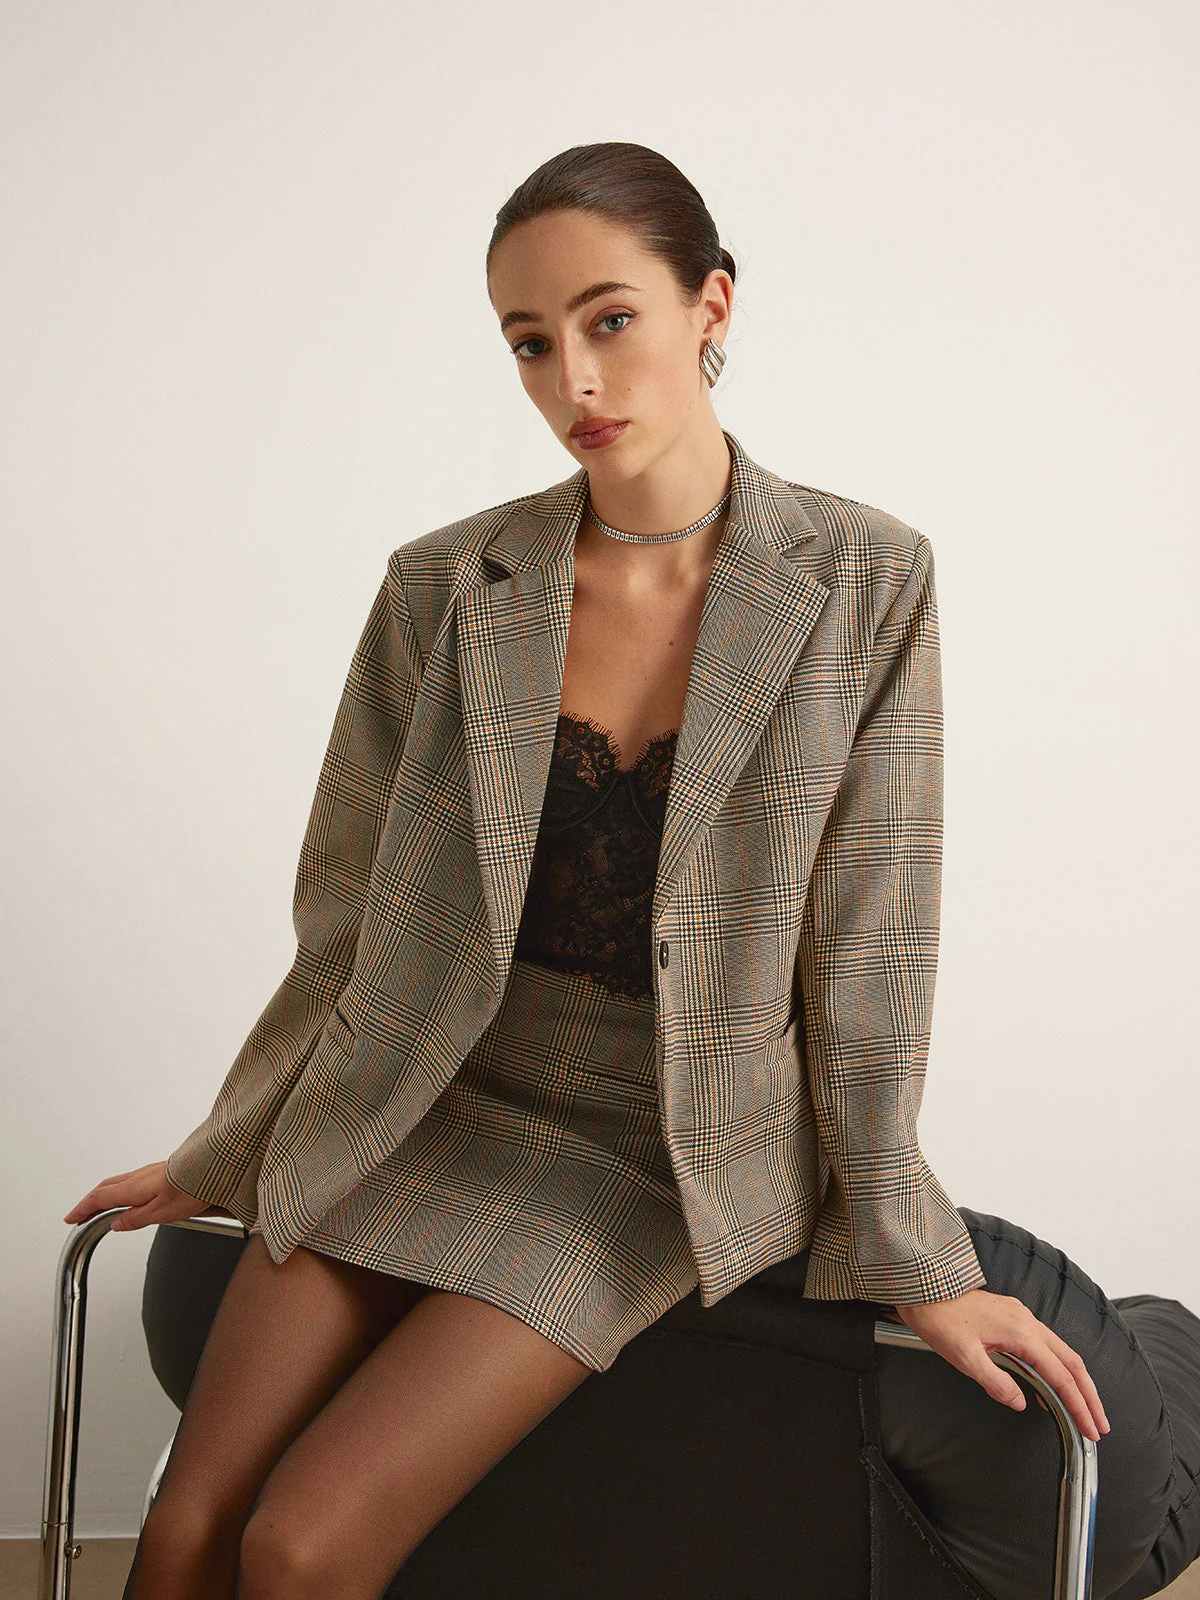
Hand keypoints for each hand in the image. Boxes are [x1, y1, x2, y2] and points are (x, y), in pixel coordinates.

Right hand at [63, 1161, 234, 1232]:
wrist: (217, 1165)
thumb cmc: (194, 1186)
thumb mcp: (162, 1212)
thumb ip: (136, 1219)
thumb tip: (116, 1224)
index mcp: (135, 1187)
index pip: (100, 1198)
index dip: (83, 1208)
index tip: (71, 1218)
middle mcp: (141, 1176)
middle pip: (106, 1187)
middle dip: (90, 1200)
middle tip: (80, 1213)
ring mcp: (152, 1171)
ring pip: (120, 1181)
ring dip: (105, 1193)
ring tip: (99, 1205)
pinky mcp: (163, 1170)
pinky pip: (133, 1179)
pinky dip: (120, 1188)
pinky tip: (130, 1195)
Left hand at [884, 1288, 1109, 1442]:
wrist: (924, 1289)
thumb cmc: (940, 1319)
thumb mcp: (965, 1358)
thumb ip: (997, 1383)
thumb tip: (1021, 1403)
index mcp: (1021, 1333)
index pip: (1060, 1376)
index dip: (1078, 1406)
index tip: (1090, 1428)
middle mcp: (1028, 1322)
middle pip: (1072, 1363)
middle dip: (1090, 1396)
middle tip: (1099, 1425)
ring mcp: (1022, 1317)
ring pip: (1062, 1353)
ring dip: (1076, 1383)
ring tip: (1083, 1411)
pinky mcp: (1014, 1317)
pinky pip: (1045, 1346)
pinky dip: (1057, 1369)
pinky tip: (1049, 1387)